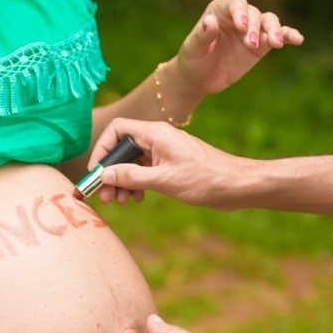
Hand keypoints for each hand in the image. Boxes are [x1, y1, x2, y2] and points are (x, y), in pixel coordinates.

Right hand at [84, 118, 245, 207]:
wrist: (236, 185)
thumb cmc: (205, 179)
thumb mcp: (164, 180)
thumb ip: (132, 176)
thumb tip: (105, 174)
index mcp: (155, 133)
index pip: (118, 130)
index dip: (102, 149)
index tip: (96, 172)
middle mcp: (158, 138)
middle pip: (122, 149)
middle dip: (111, 172)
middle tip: (105, 196)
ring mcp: (164, 151)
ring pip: (133, 162)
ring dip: (123, 181)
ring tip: (121, 202)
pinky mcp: (170, 164)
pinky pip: (145, 170)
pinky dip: (137, 183)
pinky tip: (138, 198)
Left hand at [175, 0, 302, 97]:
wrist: (201, 78)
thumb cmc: (193, 59)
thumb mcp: (193, 49)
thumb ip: (202, 36)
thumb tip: (209, 21)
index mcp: (220, 9)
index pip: (235, 3)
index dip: (240, 12)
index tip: (241, 27)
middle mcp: (239, 15)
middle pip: (254, 13)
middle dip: (254, 27)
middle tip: (250, 44)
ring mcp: (253, 29)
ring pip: (269, 21)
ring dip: (274, 30)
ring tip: (276, 43)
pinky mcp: (262, 44)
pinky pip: (279, 36)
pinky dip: (289, 35)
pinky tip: (298, 39)